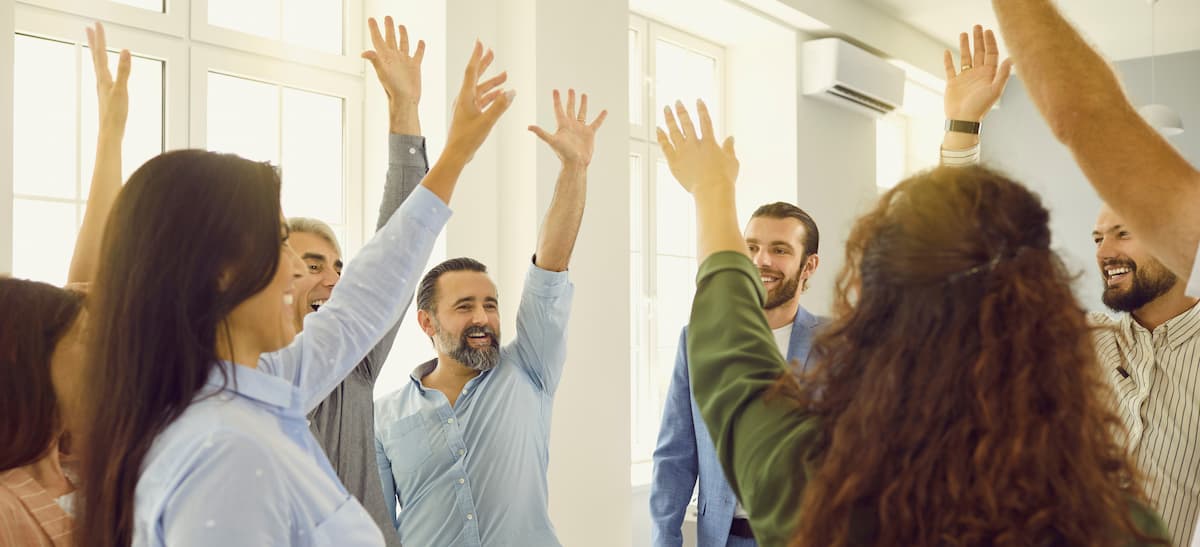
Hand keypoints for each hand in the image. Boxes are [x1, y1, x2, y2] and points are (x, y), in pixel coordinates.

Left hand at [86, 22, 130, 135]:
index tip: (97, 24)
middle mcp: (101, 81)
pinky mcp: (107, 94)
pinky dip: (104, 67)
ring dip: (98, 53)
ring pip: (99, 65)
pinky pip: (104, 75)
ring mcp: (103, 88)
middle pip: (97, 57)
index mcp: (103, 78)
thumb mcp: (122, 90)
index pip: (101, 53)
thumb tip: (126, 51)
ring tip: (97, 46)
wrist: (110, 132)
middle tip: (91, 28)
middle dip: (95, 42)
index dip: (100, 38)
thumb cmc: (115, 114)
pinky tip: (106, 71)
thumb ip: (124, 70)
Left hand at [363, 16, 424, 132]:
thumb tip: (364, 53)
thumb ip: (375, 60)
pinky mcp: (414, 66)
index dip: (375, 29)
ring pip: (403, 44)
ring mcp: (404, 61)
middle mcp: (394, 57)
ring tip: (400, 26)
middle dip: (388, 28)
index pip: (378, 39)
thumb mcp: (383, 72)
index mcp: (385, 57)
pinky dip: (419, 48)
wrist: (406, 100)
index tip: (372, 19)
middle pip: (390, 38)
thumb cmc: (393, 89)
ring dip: (402, 34)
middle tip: (387, 17)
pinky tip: (420, 42)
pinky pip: (417, 54)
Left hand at [444, 41, 513, 162]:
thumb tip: (511, 92)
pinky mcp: (470, 115)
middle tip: (492, 52)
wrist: (456, 154)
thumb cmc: (467, 139)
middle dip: (484, 64)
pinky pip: (482, 101)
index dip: (477, 56)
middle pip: (475, 76)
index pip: (471, 71)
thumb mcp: (487, 121)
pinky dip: (491, 96)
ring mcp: (466, 107)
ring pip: (481, 89)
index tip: (481, 43)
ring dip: (492, 82)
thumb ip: (499, 106)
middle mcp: (464, 99)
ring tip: (505, 75)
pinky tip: (500, 94)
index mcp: (465, 97)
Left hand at [528, 89, 606, 166]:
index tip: (555, 90)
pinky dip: (600, 117)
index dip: (556, 100)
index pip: (558, 109)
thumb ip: (541, 133)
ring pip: (582, 113)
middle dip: (570, 99)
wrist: (575, 163)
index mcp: (562, 125)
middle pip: (570, 108)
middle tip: (570, 89)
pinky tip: (605, 111)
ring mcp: (580, 129)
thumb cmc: (563, 153)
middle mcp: (571, 125)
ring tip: (584, 94)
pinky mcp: (589, 133)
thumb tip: (528, 127)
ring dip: (583, 104)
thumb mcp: (552, 141)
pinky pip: (596, 123)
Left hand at [656, 99, 737, 194]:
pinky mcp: (674, 162)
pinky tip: (658, 129)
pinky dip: (661, 137)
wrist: (711, 190)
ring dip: (669, 119)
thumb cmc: (724, 178)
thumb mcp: (732, 161)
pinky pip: (665, 146)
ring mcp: (682, 152)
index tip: (698, 100)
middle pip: (686, 123)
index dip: (701, 109)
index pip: (705, 121)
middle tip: (677, 102)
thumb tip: (731, 138)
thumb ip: (729, 148)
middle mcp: (694, 144)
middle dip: (681, 111)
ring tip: (666, 109)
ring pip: (674, 131)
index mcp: (709, 142)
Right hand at [943, 25, 1012, 121]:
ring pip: (965, 57)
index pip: (991, 54)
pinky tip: (947, 52)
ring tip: (964, 34)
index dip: (990, 42)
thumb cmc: (979, 107)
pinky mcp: (953, 83)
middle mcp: (977, 74)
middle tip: (977, 26)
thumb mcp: (994, 90)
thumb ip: (1002, 74)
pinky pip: (950, 69)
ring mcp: (965, 78)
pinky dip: (948, 60)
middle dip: (978, 39)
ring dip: (965, 45)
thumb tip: (1010, 59)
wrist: (963, 120)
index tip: (988, 31)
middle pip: (979, 53)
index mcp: (988, 75)